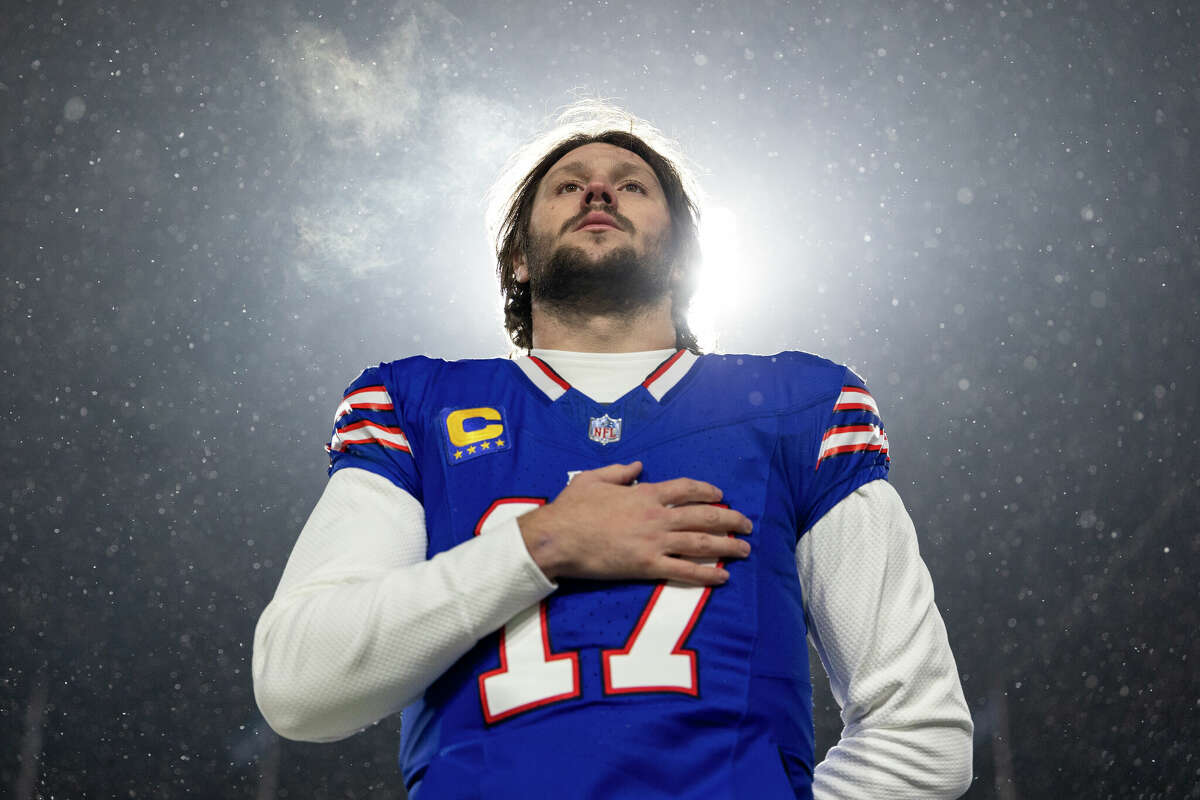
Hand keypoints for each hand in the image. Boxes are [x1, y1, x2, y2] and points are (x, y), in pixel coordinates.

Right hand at [517, 461, 752, 586]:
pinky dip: (707, 574)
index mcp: (644, 493)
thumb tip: (638, 465)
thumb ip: (619, 471)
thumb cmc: (571, 508)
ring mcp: (654, 542)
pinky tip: (723, 576)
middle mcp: (657, 516)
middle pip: (704, 516)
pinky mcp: (647, 566)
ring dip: (728, 546)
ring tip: (745, 549)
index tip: (722, 496)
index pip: (686, 489)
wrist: (557, 538)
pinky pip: (685, 571)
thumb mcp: (593, 478)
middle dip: (730, 519)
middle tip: (747, 524)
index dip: (708, 491)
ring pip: (701, 543)